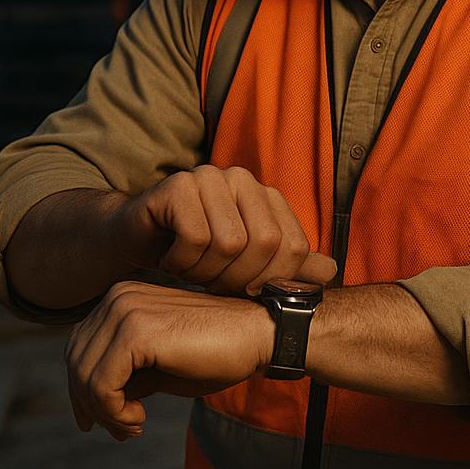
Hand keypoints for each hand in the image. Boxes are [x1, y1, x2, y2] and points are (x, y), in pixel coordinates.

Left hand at [64, 281, 271, 440]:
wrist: (257, 337)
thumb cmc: (215, 353)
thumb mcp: (158, 368)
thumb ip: (124, 375)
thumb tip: (90, 406)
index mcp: (121, 298)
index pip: (79, 348)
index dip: (82, 390)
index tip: (102, 421)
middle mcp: (117, 297)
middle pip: (76, 361)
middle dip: (90, 405)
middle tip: (121, 430)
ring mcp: (125, 310)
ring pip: (85, 376)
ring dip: (105, 413)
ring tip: (133, 426)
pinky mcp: (136, 331)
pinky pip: (101, 384)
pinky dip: (113, 411)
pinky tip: (139, 419)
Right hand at [109, 165, 335, 296]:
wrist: (137, 239)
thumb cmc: (197, 254)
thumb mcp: (245, 265)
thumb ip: (287, 266)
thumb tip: (332, 271)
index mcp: (265, 195)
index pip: (293, 246)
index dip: (271, 280)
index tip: (244, 291)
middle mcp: (242, 179)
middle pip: (264, 244)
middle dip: (237, 278)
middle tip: (211, 283)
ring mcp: (209, 177)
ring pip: (229, 243)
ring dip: (205, 272)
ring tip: (190, 270)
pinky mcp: (176, 185)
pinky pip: (194, 236)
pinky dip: (181, 262)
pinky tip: (171, 260)